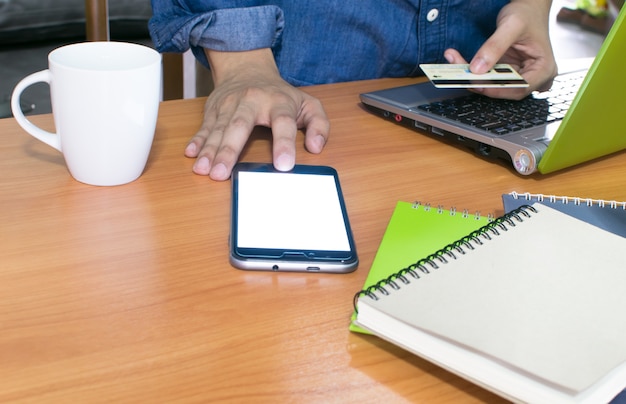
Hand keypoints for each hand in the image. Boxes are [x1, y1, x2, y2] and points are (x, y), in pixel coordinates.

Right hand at [185, 48, 329, 179]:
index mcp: (278, 102)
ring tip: (204, 170)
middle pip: (240, 126)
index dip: (284, 144)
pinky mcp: (213, 109)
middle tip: (223, 174)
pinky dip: (197, 141)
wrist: (248, 68)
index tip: (283, 166)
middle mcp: (252, 101)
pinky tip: (192, 155)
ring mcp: (229, 104)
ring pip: (218, 128)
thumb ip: (319, 125)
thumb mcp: (308, 105)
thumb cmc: (281, 95)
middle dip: (230, 150)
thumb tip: (315, 147)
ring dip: (209, 150)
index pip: (283, 123)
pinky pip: (204, 126)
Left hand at [444, 0, 557, 99]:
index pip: (519, 88)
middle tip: (459, 73)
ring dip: (472, 77)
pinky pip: (488, 78)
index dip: (496, 89)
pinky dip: (473, 72)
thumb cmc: (527, 14)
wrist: (527, 7)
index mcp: (544, 68)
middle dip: (480, 82)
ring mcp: (519, 76)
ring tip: (455, 62)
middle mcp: (534, 77)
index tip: (476, 82)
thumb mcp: (511, 25)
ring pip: (493, 85)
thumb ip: (495, 46)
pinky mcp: (506, 73)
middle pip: (504, 89)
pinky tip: (459, 61)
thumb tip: (477, 68)